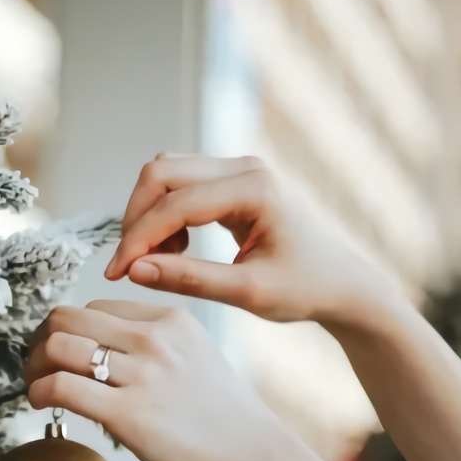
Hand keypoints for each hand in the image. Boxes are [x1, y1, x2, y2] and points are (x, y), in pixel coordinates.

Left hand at [23, 300, 331, 460]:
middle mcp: (155, 338)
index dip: (70, 331)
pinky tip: (40, 405)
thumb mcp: (199, 364)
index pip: (97, 309)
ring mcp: (141, 374)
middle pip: (68, 319)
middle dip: (42, 341)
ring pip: (58, 346)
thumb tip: (106, 363)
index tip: (62, 354)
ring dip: (33, 367)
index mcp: (172, 321)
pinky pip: (60, 387)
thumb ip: (156, 353)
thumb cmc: (232, 427)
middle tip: (37, 367)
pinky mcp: (127, 413)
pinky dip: (38, 393)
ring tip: (34, 387)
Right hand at [103, 154, 404, 333]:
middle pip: (161, 172)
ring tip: (160, 260)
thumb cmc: (306, 289)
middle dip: (136, 219)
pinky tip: (177, 250)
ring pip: (165, 173)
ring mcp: (238, 169)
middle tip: (129, 266)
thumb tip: (135, 270)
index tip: (116, 275)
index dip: (138, 239)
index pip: (175, 204)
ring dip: (148, 215)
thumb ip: (189, 279)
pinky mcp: (232, 179)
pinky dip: (165, 214)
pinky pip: (180, 184)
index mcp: (255, 189)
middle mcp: (245, 167)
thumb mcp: (248, 293)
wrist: (343, 283)